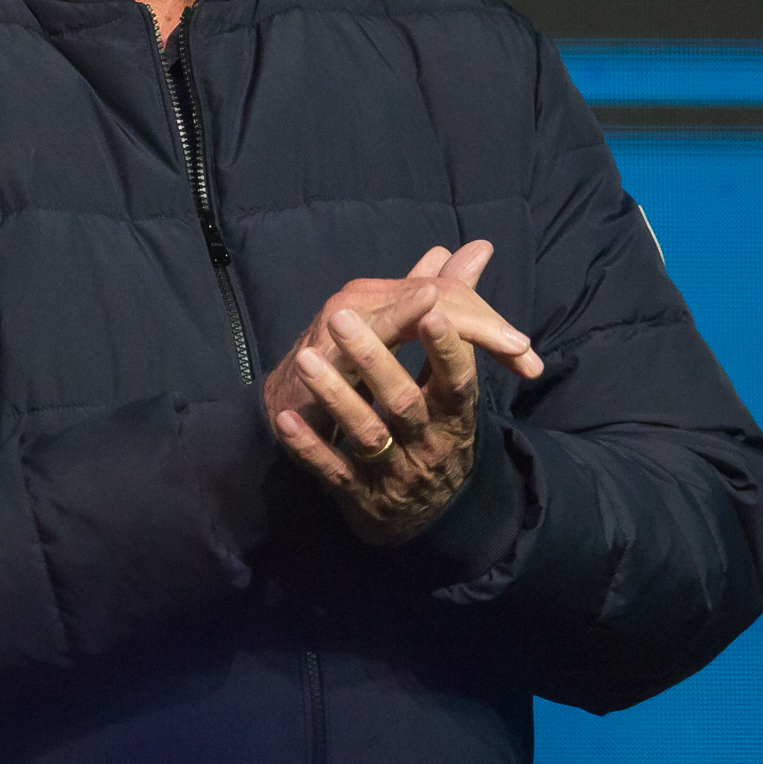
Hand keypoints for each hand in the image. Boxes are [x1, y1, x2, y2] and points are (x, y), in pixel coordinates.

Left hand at [261, 240, 542, 546]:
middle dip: (375, 359)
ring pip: (367, 434)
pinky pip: (331, 472)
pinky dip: (309, 448)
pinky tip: (286, 422)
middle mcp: (428, 443)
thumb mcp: (452, 381)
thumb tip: (476, 249)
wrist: (420, 514)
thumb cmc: (437, 429)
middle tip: (339, 316)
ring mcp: (392, 471)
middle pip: (405, 401)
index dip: (446, 347)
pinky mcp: (358, 494)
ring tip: (305, 359)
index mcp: (454, 413)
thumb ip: (458, 315)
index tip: (430, 310)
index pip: (456, 378)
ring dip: (337, 397)